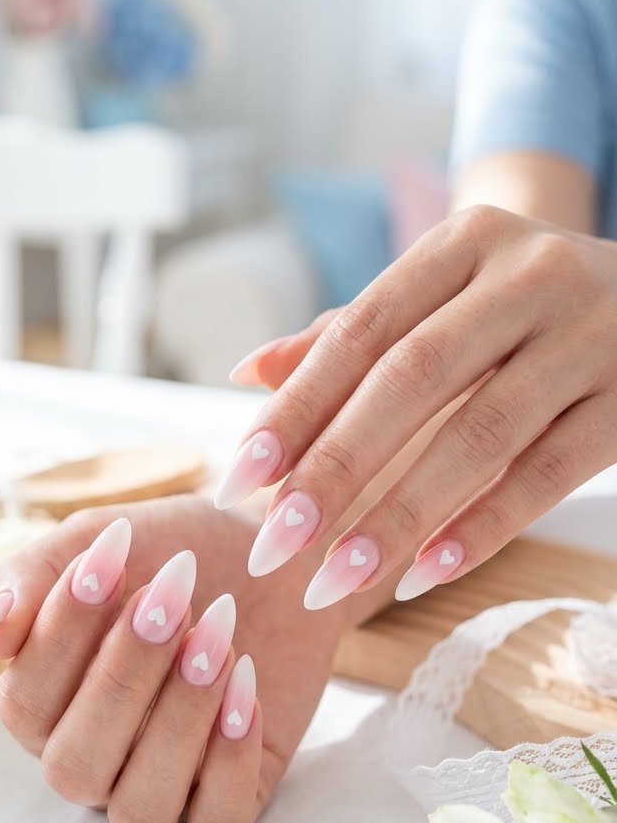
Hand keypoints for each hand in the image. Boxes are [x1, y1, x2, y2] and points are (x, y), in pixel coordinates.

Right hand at [0, 496, 347, 822]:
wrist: (274, 557)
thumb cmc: (175, 552)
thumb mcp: (99, 542)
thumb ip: (30, 577)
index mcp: (47, 709)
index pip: (24, 706)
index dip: (61, 635)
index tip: (112, 559)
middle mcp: (95, 760)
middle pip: (75, 770)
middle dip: (123, 680)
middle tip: (171, 599)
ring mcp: (163, 786)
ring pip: (141, 810)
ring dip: (178, 722)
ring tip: (217, 642)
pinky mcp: (233, 797)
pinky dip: (231, 763)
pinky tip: (247, 687)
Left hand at [216, 205, 616, 605]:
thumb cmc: (524, 307)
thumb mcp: (447, 296)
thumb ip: (352, 334)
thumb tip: (249, 371)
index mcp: (465, 243)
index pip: (362, 330)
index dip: (297, 407)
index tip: (240, 479)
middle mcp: (529, 275)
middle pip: (412, 379)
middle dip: (334, 470)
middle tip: (274, 545)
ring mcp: (590, 334)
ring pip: (481, 433)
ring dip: (400, 515)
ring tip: (335, 579)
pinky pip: (550, 471)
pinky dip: (484, 525)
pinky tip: (426, 571)